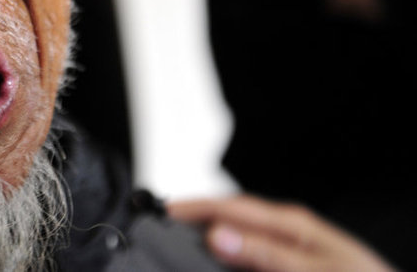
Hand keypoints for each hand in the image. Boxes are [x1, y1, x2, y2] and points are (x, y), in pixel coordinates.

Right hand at [167, 194, 395, 271]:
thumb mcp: (314, 270)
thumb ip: (265, 254)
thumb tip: (217, 235)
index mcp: (292, 222)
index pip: (230, 206)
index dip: (193, 208)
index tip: (161, 213)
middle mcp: (286, 230)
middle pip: (229, 216)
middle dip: (193, 218)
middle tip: (157, 226)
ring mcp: (287, 248)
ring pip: (236, 235)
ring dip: (206, 236)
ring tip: (176, 241)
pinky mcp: (288, 264)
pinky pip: (249, 254)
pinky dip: (225, 255)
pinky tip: (214, 261)